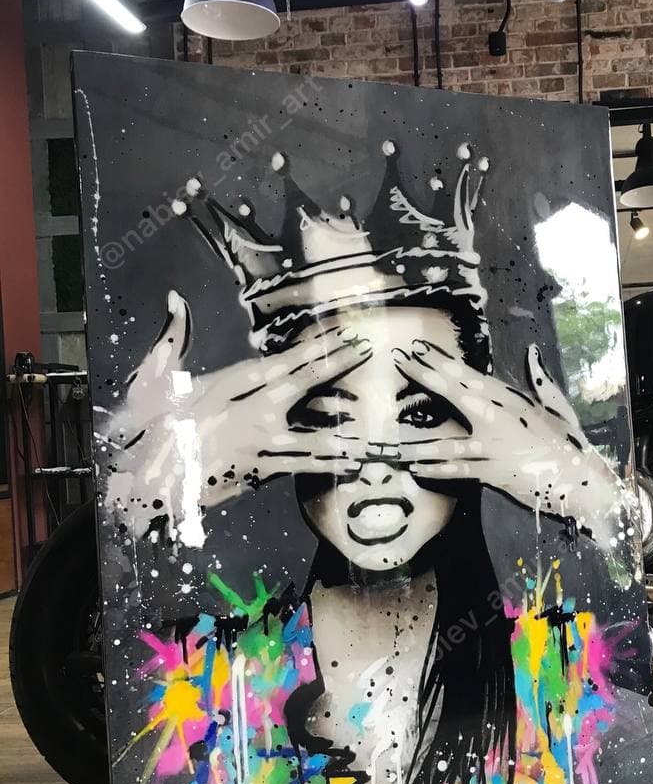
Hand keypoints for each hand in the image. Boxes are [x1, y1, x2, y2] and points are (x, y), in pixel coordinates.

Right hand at [100, 290, 370, 541]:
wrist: (146, 483)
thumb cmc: (150, 431)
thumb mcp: (154, 382)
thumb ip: (171, 340)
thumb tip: (174, 300)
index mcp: (226, 386)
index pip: (278, 361)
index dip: (310, 346)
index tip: (337, 333)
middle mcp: (248, 412)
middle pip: (300, 383)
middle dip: (335, 365)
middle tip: (365, 349)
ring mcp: (259, 444)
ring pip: (310, 428)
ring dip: (344, 416)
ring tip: (376, 409)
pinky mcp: (261, 472)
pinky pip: (303, 464)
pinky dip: (329, 462)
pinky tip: (355, 460)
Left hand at [392, 340, 634, 549]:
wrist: (580, 480)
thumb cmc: (569, 442)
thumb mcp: (557, 406)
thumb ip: (540, 379)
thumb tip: (531, 352)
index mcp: (513, 401)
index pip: (472, 377)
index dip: (444, 362)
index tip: (421, 349)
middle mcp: (499, 420)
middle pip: (456, 395)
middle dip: (426, 378)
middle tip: (401, 364)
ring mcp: (493, 448)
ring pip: (448, 442)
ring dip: (420, 441)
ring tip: (396, 441)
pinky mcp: (491, 472)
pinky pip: (459, 471)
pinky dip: (437, 470)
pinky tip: (417, 468)